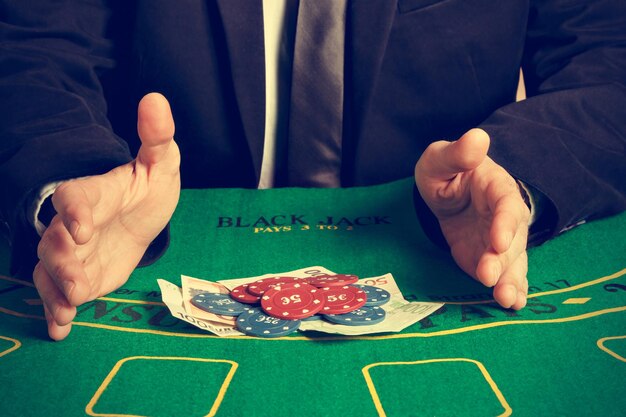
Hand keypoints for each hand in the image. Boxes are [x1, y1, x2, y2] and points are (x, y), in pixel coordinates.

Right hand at [33, 93, 180, 339]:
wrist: (138, 218)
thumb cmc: (146, 189)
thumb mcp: (160, 163)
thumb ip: (156, 137)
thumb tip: (156, 98)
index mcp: (94, 194)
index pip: (75, 198)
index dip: (73, 211)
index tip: (81, 227)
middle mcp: (73, 226)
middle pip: (55, 241)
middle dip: (60, 260)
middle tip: (74, 281)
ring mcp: (71, 254)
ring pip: (50, 271)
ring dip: (56, 290)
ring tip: (66, 309)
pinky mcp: (77, 278)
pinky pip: (60, 294)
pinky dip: (57, 311)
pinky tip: (60, 329)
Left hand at [414, 128, 529, 309]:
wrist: (447, 191)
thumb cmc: (445, 172)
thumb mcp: (440, 159)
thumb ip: (457, 153)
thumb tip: (477, 138)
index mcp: (496, 187)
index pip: (506, 204)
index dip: (504, 223)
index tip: (498, 240)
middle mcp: (505, 216)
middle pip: (511, 240)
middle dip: (501, 260)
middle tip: (488, 277)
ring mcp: (500, 240)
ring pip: (512, 261)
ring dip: (510, 281)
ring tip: (507, 300)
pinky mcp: (491, 258)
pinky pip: (505, 274)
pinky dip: (511, 289)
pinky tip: (513, 304)